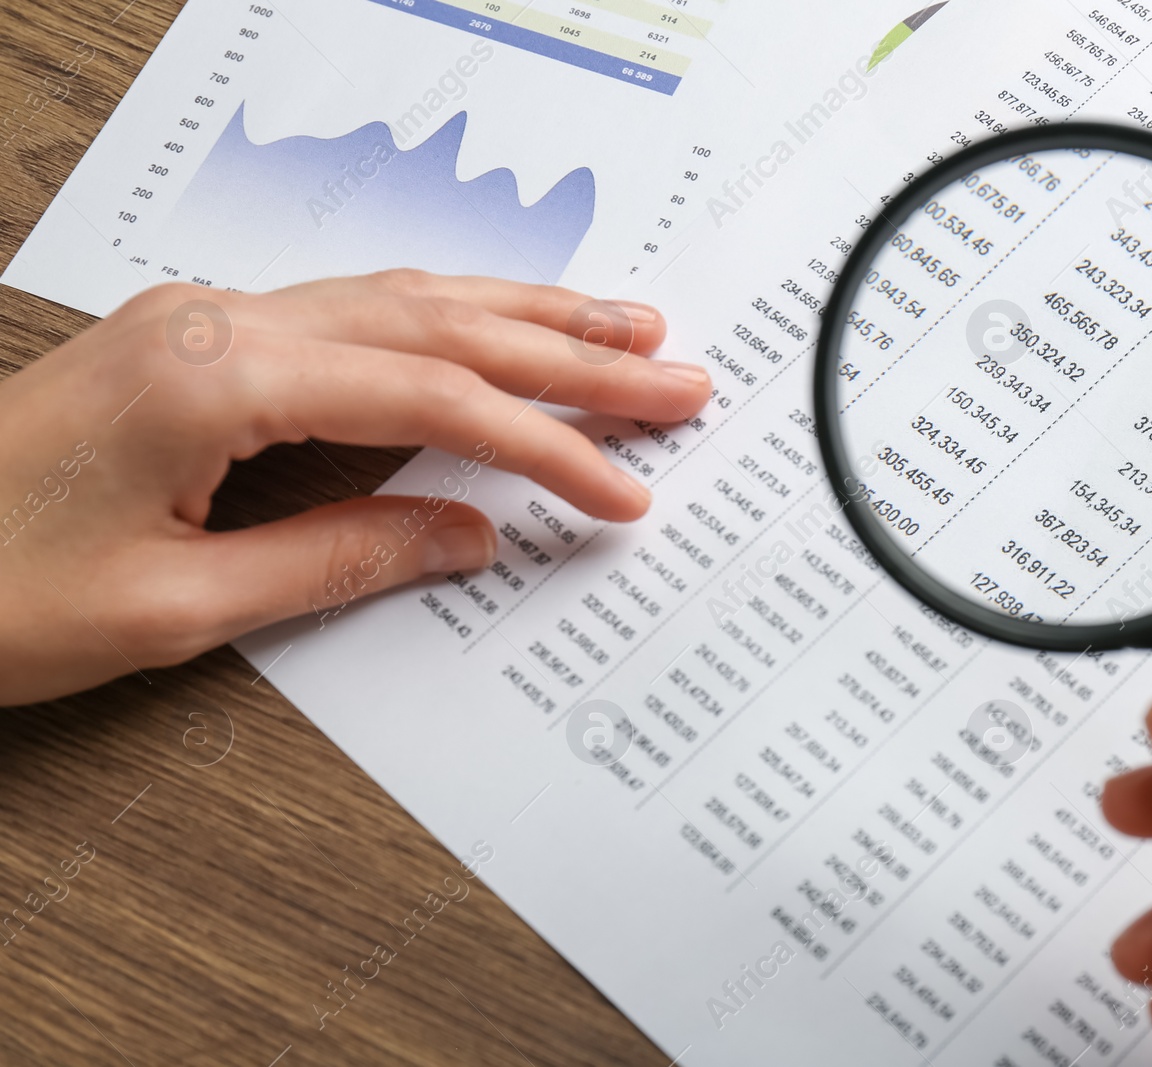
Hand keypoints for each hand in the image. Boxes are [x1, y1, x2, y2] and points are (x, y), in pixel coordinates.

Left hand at [0, 271, 710, 705]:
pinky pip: (357, 315)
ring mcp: (208, 320)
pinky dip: (448, 325)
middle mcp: (220, 321)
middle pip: (438, 322)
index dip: (544, 444)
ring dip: (521, 317)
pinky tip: (497, 328)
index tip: (622, 488)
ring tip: (622, 330)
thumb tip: (469, 536)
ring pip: (404, 299)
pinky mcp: (201, 340)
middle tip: (673, 373)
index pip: (430, 397)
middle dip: (570, 352)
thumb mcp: (179, 608)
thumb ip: (341, 557)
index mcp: (213, 375)